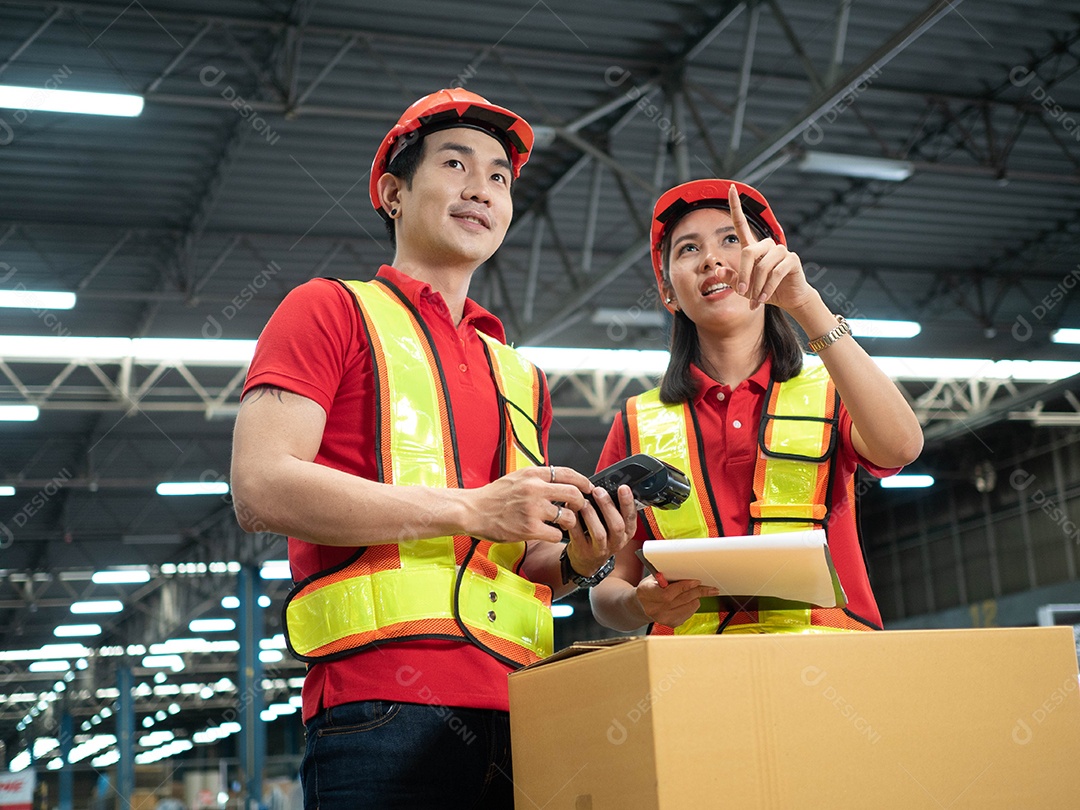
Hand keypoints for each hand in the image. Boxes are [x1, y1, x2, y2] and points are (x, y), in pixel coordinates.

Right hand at [466, 465, 589, 543]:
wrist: (473, 510)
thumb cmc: (493, 496)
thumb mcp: (516, 478)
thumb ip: (537, 478)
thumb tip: (559, 479)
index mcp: (532, 474)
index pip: (567, 473)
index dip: (582, 481)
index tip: (588, 487)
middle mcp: (534, 490)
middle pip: (573, 494)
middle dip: (581, 502)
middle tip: (579, 508)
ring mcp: (532, 510)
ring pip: (568, 516)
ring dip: (569, 521)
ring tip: (564, 523)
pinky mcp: (529, 528)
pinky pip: (556, 533)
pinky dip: (556, 535)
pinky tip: (550, 533)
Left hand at [565, 484, 636, 576]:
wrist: (586, 560)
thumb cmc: (599, 537)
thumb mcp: (612, 524)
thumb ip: (612, 508)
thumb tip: (605, 485)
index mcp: (626, 531)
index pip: (631, 517)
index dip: (628, 502)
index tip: (623, 488)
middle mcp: (616, 541)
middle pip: (616, 525)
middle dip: (608, 506)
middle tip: (598, 491)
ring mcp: (600, 548)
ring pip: (599, 533)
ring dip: (591, 515)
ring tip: (584, 501)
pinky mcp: (583, 551)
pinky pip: (578, 535)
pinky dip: (574, 522)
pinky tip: (571, 511)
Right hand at [635, 575, 719, 627]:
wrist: (642, 605)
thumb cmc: (649, 588)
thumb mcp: (654, 578)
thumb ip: (667, 575)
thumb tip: (687, 572)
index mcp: (646, 592)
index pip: (668, 593)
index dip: (684, 587)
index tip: (696, 582)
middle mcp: (653, 608)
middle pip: (681, 600)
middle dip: (697, 592)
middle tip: (708, 588)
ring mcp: (662, 618)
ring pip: (687, 608)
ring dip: (696, 598)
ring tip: (699, 592)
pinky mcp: (670, 623)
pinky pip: (688, 614)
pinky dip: (692, 606)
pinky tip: (691, 601)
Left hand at [727, 185, 816, 313]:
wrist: (789, 298)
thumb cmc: (763, 291)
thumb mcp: (744, 288)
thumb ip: (731, 279)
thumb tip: (717, 270)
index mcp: (752, 247)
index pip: (741, 223)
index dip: (736, 206)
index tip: (731, 188)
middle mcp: (766, 245)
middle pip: (748, 253)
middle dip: (743, 276)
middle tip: (742, 294)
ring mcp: (780, 251)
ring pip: (761, 266)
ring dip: (756, 287)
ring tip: (755, 301)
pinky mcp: (791, 259)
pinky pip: (775, 273)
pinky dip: (767, 288)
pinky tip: (765, 298)